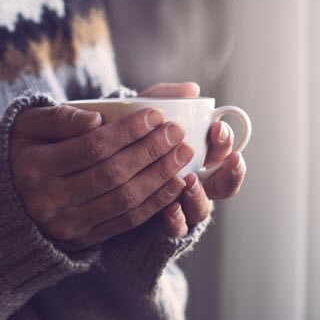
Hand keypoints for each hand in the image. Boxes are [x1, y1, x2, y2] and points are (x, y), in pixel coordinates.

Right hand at [9, 103, 194, 250]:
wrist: (7, 200)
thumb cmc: (25, 151)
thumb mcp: (29, 125)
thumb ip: (62, 116)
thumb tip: (97, 119)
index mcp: (33, 166)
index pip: (92, 147)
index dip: (128, 132)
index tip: (156, 115)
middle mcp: (48, 200)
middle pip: (112, 174)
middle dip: (151, 152)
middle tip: (178, 134)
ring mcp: (66, 224)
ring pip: (123, 200)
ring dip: (159, 177)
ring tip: (182, 155)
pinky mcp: (82, 240)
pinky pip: (126, 222)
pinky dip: (155, 202)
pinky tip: (175, 183)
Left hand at [138, 83, 247, 237]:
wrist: (91, 166)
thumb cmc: (125, 133)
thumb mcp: (140, 110)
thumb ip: (163, 97)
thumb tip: (192, 89)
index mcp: (197, 154)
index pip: (223, 151)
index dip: (225, 142)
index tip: (217, 128)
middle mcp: (194, 182)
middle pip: (224, 184)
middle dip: (229, 171)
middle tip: (223, 158)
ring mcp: (180, 205)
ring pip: (203, 209)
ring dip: (200, 195)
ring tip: (190, 181)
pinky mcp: (160, 223)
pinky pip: (177, 229)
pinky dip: (176, 218)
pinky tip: (170, 208)